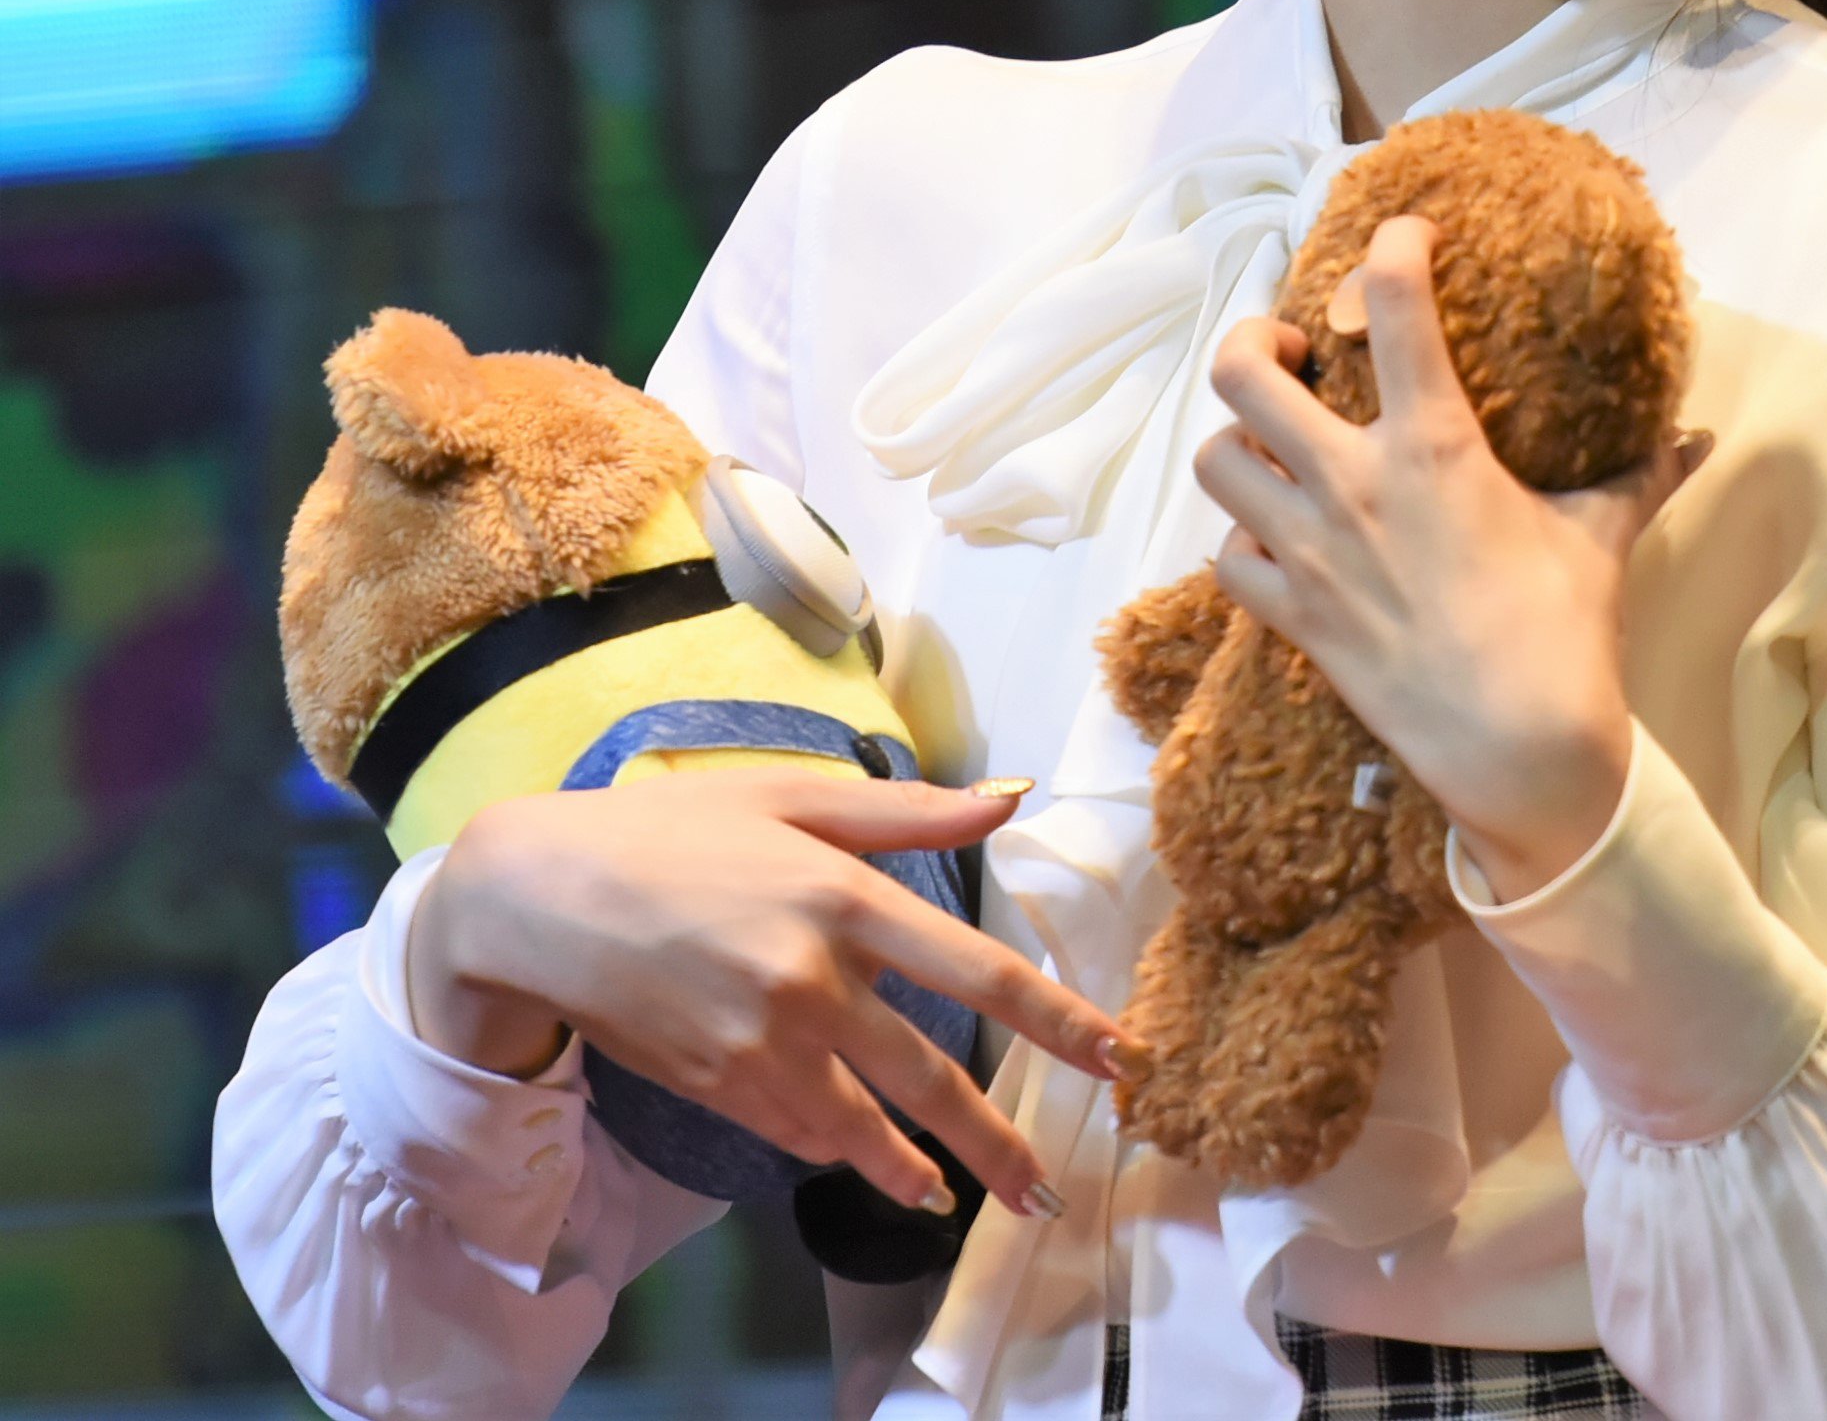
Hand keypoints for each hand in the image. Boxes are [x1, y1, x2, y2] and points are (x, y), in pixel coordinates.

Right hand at [408, 767, 1128, 1219]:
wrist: (542, 898)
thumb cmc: (674, 828)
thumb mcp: (791, 795)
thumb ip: (907, 809)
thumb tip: (1011, 797)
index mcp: (843, 894)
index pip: (976, 966)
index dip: (1054, 1018)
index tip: (1115, 1057)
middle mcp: (812, 978)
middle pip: (932, 1076)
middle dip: (999, 1142)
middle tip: (1050, 1189)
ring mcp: (762, 1044)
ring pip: (866, 1125)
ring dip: (921, 1167)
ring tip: (968, 1199)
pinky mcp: (719, 1085)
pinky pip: (801, 1132)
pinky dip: (842, 1149)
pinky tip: (873, 1162)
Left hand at [1195, 215, 1706, 903]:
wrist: (1520, 751)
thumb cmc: (1565, 633)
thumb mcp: (1603, 538)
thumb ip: (1640, 475)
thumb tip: (1698, 438)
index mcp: (1432, 445)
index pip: (1392, 304)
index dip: (1391, 247)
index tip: (1403, 237)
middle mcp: (1352, 484)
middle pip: (1243, 370)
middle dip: (1255, 341)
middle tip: (1292, 353)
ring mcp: (1310, 551)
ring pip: (1216, 458)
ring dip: (1239, 442)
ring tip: (1277, 443)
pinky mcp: (1293, 616)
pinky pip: (1228, 555)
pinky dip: (1242, 539)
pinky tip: (1278, 537)